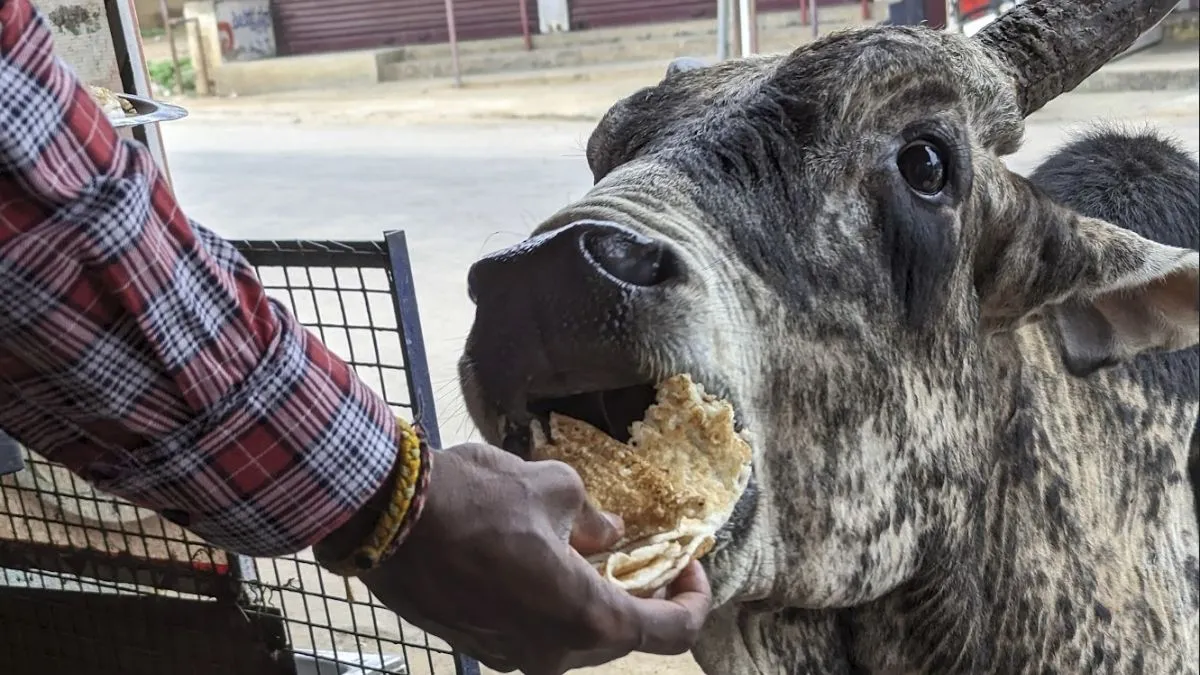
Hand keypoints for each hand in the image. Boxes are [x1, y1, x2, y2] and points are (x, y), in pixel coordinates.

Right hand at [360, 442, 711, 673]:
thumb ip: (592, 517)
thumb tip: (606, 532)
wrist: (385, 519)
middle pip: (624, 637)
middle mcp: (554, 651)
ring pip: (578, 638)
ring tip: (595, 554)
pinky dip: (556, 606)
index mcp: (586, 615)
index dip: (694, 598)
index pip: (670, 631)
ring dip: (596, 601)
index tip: (694, 564)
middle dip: (645, 596)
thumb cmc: (476, 499)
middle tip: (650, 554)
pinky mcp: (480, 647)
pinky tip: (545, 564)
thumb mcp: (553, 488)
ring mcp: (513, 656)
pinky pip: (537, 634)